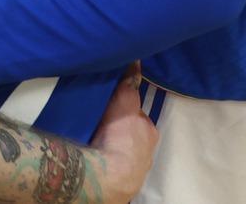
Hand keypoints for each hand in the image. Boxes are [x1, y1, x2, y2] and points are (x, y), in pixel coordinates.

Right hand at [88, 72, 159, 199]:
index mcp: (150, 133)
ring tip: (97, 141)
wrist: (109, 175)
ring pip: (123, 152)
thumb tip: (135, 61)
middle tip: (103, 124)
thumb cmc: (120, 136)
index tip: (113, 108)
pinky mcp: (121, 184)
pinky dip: (106, 161)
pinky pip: (113, 166)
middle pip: (132, 135)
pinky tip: (96, 157)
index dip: (126, 110)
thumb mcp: (124, 101)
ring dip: (113, 147)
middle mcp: (147, 153)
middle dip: (121, 131)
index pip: (139, 117)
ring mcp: (135, 170)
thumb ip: (129, 83)